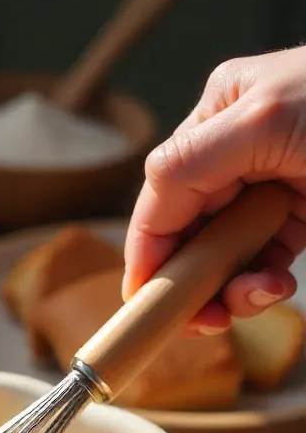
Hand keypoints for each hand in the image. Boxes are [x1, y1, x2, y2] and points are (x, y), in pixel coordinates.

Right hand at [123, 47, 305, 332]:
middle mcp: (235, 149)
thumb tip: (147, 200)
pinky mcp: (302, 215)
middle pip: (188, 229)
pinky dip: (262, 283)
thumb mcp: (264, 121)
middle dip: (192, 276)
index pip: (161, 193)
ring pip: (223, 253)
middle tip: (202, 319)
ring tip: (254, 298)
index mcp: (219, 112)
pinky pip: (263, 260)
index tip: (142, 299)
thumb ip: (192, 160)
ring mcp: (270, 185)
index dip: (147, 249)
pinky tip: (275, 286)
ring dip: (230, 287)